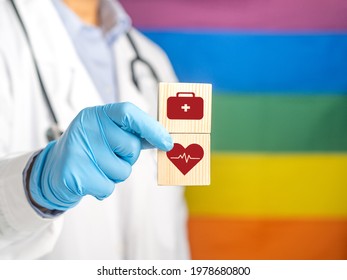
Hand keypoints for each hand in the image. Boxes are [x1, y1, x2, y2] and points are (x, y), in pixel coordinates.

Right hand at [29, 102, 172, 210]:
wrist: (56, 169)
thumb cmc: (91, 149)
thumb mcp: (109, 134)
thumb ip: (135, 134)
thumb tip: (165, 138)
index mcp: (97, 114)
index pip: (129, 113)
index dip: (151, 128)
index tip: (167, 142)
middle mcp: (86, 127)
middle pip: (131, 147)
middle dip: (128, 157)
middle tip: (111, 155)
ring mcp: (78, 149)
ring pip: (122, 171)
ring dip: (115, 174)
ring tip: (97, 167)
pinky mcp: (73, 174)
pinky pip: (108, 187)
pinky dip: (103, 187)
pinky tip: (90, 179)